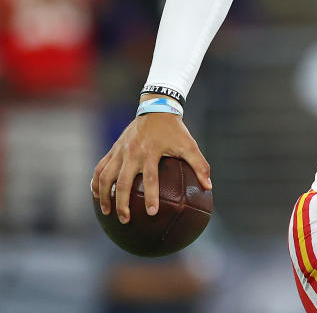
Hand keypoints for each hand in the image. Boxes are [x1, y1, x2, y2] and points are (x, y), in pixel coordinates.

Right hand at [91, 103, 211, 223]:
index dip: (151, 197)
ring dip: (104, 195)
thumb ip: (200, 165)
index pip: (150, 179)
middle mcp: (133, 153)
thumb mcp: (189, 145)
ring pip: (105, 176)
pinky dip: (96, 182)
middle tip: (125, 220)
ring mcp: (120, 151)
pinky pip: (100, 168)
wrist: (156, 108)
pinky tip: (96, 194)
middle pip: (123, 182)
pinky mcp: (113, 149)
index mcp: (151, 152)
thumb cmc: (175, 130)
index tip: (152, 214)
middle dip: (122, 203)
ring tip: (106, 212)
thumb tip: (209, 186)